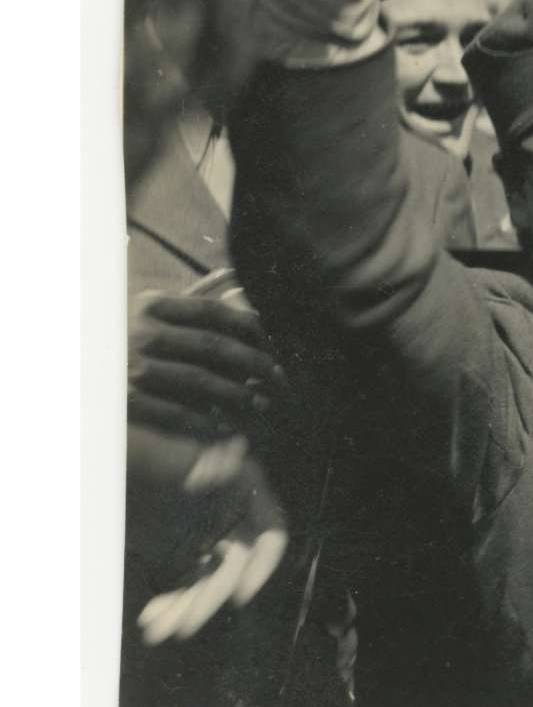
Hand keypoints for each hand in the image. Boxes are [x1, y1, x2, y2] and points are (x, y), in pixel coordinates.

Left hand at [126, 429, 288, 642]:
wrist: (92, 469)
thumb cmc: (125, 453)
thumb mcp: (153, 454)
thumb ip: (191, 459)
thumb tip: (231, 458)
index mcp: (240, 488)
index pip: (270, 532)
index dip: (262, 565)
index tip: (241, 594)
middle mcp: (229, 516)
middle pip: (234, 567)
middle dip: (209, 597)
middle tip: (186, 625)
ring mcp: (204, 538)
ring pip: (207, 583)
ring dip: (186, 609)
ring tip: (158, 629)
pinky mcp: (178, 555)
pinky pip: (183, 587)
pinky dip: (170, 606)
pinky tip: (151, 618)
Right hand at [129, 291, 287, 438]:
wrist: (79, 373)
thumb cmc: (129, 339)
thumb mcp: (153, 314)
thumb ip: (192, 304)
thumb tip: (236, 281)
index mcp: (150, 305)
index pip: (212, 311)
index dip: (249, 326)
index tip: (275, 341)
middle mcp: (140, 334)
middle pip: (211, 345)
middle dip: (252, 361)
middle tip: (279, 376)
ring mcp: (132, 368)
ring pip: (198, 380)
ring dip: (236, 393)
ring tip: (261, 402)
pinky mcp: (127, 401)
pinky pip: (176, 412)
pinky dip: (206, 419)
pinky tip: (228, 425)